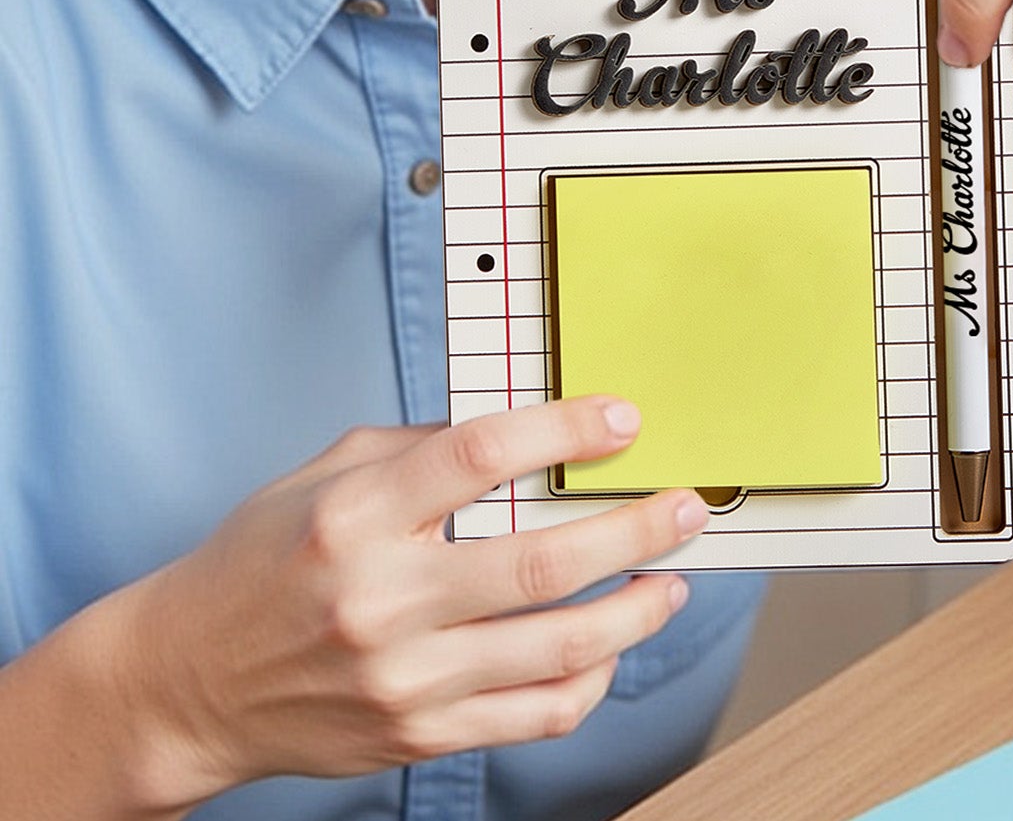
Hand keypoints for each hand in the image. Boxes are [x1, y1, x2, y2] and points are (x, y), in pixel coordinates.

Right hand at [114, 397, 707, 806]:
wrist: (190, 681)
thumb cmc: (259, 564)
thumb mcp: (321, 474)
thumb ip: (417, 447)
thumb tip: (518, 429)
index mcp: (357, 516)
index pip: (480, 455)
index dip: (564, 430)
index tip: (620, 418)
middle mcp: (384, 599)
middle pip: (541, 563)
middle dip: (632, 529)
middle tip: (683, 505)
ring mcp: (405, 677)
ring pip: (555, 647)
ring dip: (634, 609)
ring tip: (672, 578)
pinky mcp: (419, 734)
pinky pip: (533, 713)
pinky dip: (590, 679)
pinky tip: (612, 646)